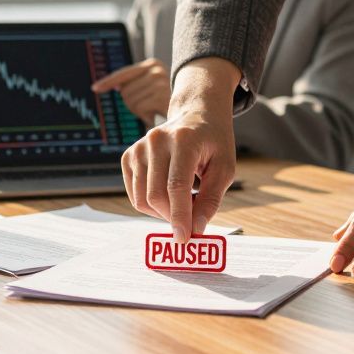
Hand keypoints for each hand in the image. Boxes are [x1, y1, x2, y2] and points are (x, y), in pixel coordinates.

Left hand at [92, 58, 170, 122]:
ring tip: (155, 111)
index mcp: (152, 65)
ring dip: (140, 112)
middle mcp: (156, 69)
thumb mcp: (151, 91)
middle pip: (124, 91)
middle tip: (148, 108)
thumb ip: (135, 85)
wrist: (192, 116)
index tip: (95, 88)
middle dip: (132, 105)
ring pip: (130, 101)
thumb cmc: (169, 104)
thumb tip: (114, 86)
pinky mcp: (161, 94)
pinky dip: (146, 116)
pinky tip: (158, 115)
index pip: (124, 73)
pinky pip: (139, 108)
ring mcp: (159, 80)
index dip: (108, 82)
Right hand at [121, 57, 239, 240]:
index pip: (176, 186)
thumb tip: (196, 229)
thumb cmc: (213, 142)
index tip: (186, 238)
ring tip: (181, 205)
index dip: (180, 216)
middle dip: (172, 217)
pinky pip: (133, 194)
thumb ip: (211, 199)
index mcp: (184, 139)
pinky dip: (149, 204)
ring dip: (161, 212)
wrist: (196, 115)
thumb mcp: (224, 168)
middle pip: (155, 195)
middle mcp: (156, 140)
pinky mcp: (129, 155)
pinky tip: (167, 195)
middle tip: (189, 223)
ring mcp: (139, 146)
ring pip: (141, 198)